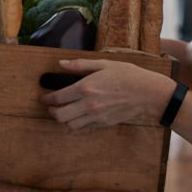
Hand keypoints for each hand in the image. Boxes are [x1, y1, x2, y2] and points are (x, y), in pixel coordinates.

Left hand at [40, 59, 176, 129]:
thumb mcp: (104, 64)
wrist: (147, 93)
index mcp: (85, 87)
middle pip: (60, 116)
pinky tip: (78, 116)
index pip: (58, 97)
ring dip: (63, 119)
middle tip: (51, 107)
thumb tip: (61, 64)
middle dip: (51, 111)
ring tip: (64, 112)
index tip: (44, 98)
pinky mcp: (103, 123)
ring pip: (70, 125)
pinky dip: (77, 124)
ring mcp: (95, 116)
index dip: (47, 99)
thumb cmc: (127, 75)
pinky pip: (84, 128)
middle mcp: (88, 104)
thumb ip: (80, 65)